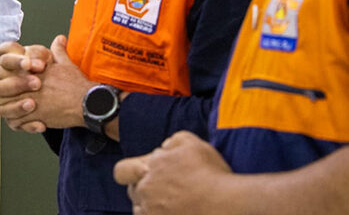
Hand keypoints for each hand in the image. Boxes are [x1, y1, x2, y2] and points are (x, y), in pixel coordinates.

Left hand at [0, 35, 93, 132]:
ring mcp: (31, 101)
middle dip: (2, 93)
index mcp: (32, 71)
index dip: (4, 76)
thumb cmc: (77, 85)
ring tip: (14, 111)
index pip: (6, 71)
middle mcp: (28, 85)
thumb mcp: (66, 64)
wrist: (88, 103)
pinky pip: (16, 122)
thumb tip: (59, 39)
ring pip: (5, 108)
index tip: (8, 80)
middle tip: (7, 97)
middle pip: (1, 89)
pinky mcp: (36, 117)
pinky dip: (17, 123)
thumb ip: (58, 52)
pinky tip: (23, 121)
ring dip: (8, 110)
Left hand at [115, 131, 233, 214]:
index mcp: (149, 168)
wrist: (226, 204)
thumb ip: (173, 141)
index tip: (142, 174)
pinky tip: (176, 211)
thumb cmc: (211, 174)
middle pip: (134, 192)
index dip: (129, 173)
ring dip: (151, 206)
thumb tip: (164, 147)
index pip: (122, 171)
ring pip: (140, 210)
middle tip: (168, 190)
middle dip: (145, 189)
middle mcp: (145, 191)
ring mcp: (151, 212)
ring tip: (174, 204)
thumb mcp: (193, 144)